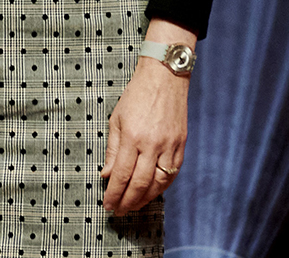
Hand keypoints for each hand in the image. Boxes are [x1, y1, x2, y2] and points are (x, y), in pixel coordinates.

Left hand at [100, 22, 194, 213]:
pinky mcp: (181, 145)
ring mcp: (169, 146)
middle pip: (140, 183)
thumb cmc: (136, 95)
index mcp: (132, 137)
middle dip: (128, 201)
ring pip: (158, 183)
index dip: (114, 193)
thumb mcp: (116, 118)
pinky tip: (152, 193)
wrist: (164, 77)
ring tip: (133, 206)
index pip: (121, 174)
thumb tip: (107, 175)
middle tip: (119, 211)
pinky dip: (161, 187)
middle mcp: (152, 144)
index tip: (108, 205)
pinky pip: (171, 174)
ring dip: (145, 199)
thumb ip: (112, 149)